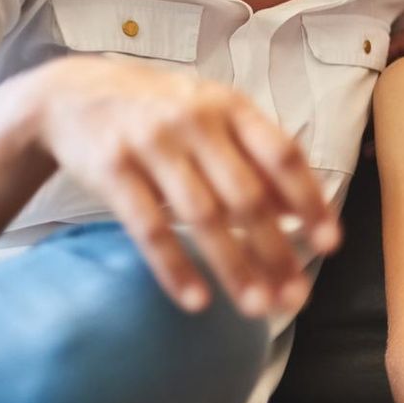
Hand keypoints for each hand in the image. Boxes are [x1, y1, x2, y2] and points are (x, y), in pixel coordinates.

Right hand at [32, 56, 333, 316]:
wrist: (71, 94)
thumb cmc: (161, 111)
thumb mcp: (213, 117)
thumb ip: (255, 157)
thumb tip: (299, 213)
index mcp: (230, 106)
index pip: (281, 157)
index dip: (310, 201)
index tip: (331, 244)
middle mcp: (195, 121)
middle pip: (246, 196)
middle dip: (275, 250)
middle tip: (297, 297)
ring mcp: (151, 144)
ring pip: (202, 217)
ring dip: (234, 268)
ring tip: (258, 309)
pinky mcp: (111, 169)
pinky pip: (148, 228)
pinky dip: (175, 267)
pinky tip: (198, 301)